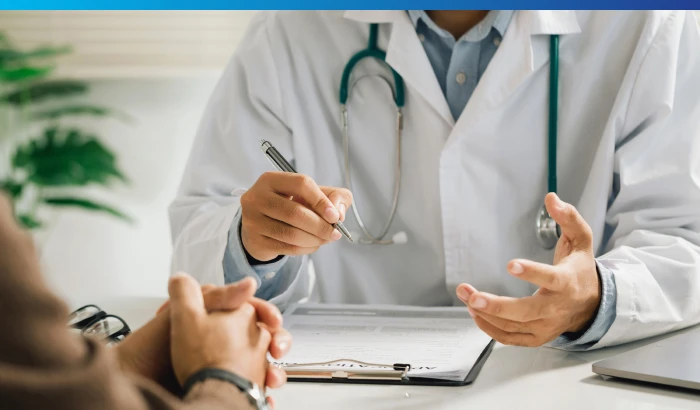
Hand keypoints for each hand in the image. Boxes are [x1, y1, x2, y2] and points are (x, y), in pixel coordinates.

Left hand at [117, 277, 290, 391]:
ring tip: (272, 378)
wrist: (137, 381)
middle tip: (277, 350)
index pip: (251, 311)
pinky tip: (265, 397)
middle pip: (262, 337)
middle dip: (277, 342)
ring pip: (262, 364)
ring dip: (274, 370)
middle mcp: (220, 341)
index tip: (273, 322)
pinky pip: (251, 390)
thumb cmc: (151, 350)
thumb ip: (217, 296)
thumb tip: (249, 284)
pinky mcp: (221, 387)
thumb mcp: (184, 314)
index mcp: (214, 319)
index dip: (266, 314)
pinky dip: (262, 394)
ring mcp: (222, 365)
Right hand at [240, 171, 352, 260]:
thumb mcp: (311, 194)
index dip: (321, 200)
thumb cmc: (289, 205)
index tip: (334, 215)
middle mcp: (257, 198)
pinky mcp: (255, 241)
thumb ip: (333, 196)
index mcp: (271, 179)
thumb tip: (339, 213)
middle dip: (320, 225)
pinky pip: (287, 248)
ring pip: (291, 234)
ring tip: (326, 238)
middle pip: (295, 213)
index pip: (301, 184)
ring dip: (315, 239)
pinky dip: (306, 248)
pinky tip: (313, 244)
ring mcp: (253, 221)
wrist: (260, 224)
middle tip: (334, 233)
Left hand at [457, 193, 600, 346]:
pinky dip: (490, 328)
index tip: (511, 264)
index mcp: (568, 283)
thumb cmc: (580, 270)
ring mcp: (546, 326)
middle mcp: (556, 308)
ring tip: (466, 295)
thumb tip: (551, 198)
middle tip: (472, 296)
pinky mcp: (537, 337)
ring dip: (485, 313)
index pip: (551, 279)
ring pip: (513, 326)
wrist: (592, 305)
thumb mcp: (581, 240)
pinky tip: (475, 313)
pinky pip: (510, 338)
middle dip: (496, 305)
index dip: (531, 272)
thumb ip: (568, 218)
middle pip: (526, 311)